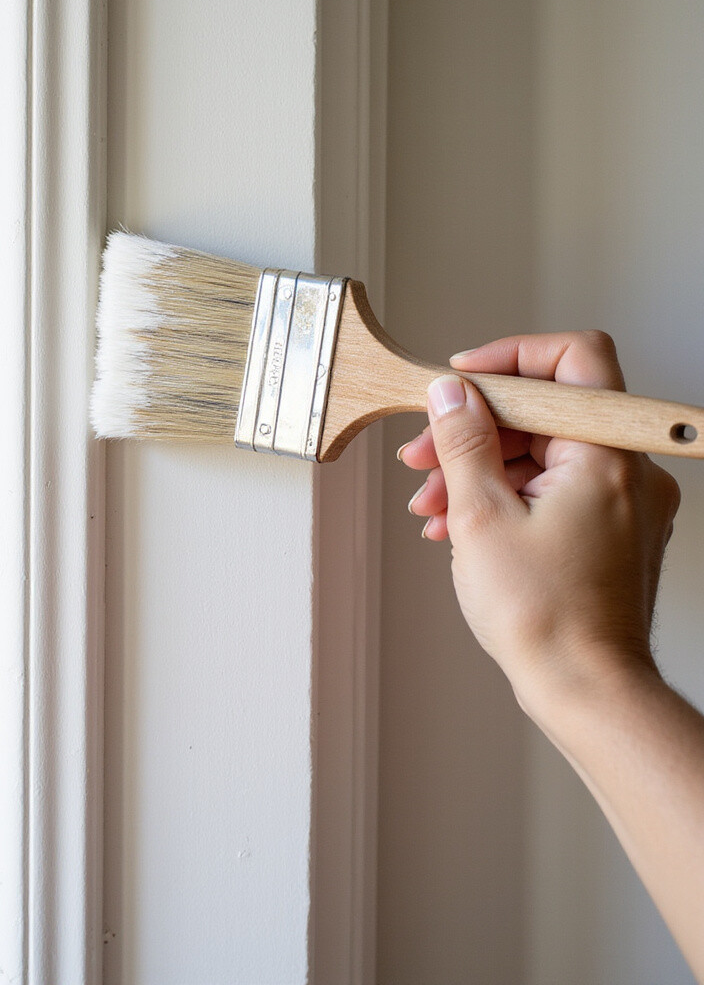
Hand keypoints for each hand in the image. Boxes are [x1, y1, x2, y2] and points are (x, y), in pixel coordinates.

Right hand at [397, 331, 680, 717]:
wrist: (584, 688)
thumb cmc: (545, 616)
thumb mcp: (481, 516)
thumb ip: (463, 443)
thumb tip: (450, 394)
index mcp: (605, 453)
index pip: (572, 359)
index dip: (507, 360)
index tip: (460, 381)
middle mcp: (626, 469)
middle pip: (543, 414)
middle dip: (473, 431)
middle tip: (422, 457)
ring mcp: (619, 501)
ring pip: (540, 454)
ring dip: (477, 471)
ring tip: (431, 506)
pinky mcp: (607, 528)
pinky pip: (551, 489)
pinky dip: (503, 498)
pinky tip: (458, 526)